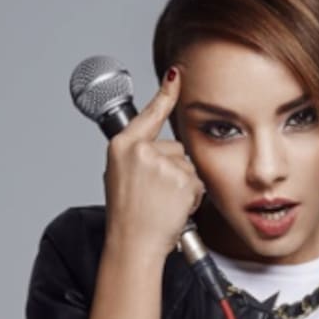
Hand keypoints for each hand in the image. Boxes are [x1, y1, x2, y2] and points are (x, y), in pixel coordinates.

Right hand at [102, 65, 205, 258]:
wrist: (133, 244)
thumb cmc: (128, 217)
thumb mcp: (122, 177)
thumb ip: (139, 157)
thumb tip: (155, 147)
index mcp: (123, 147)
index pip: (149, 114)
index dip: (166, 93)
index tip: (177, 73)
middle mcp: (141, 150)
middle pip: (176, 147)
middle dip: (173, 170)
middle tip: (155, 196)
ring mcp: (162, 163)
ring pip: (188, 166)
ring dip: (183, 186)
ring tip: (163, 204)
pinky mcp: (182, 178)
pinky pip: (197, 182)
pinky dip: (191, 197)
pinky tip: (174, 208)